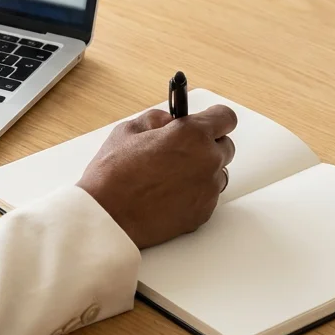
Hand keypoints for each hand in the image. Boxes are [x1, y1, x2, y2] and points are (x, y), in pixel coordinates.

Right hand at [76, 106, 236, 248]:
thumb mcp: (128, 131)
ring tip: (171, 176)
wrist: (108, 217)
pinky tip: (168, 194)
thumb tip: (169, 121)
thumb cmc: (113, 175)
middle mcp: (207, 161)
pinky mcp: (203, 213)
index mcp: (192, 135)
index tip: (209, 120)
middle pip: (226, 146)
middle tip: (181, 150)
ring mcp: (208, 190)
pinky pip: (207, 197)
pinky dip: (194, 194)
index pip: (225, 118)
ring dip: (202, 170)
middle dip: (207, 145)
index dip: (215, 118)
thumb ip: (157, 120)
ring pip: (217, 173)